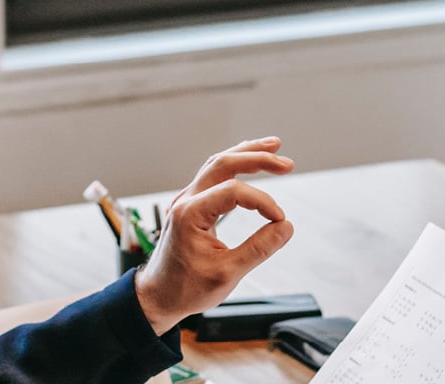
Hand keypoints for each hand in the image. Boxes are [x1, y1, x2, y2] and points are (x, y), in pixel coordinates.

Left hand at [134, 137, 295, 334]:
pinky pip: (213, 175)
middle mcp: (185, 201)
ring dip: (246, 154)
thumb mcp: (227, 274)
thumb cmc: (186, 288)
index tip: (279, 220)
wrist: (157, 296)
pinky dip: (235, 166)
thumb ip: (259, 249)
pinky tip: (250, 161)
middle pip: (223, 163)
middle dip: (257, 158)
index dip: (262, 202)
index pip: (233, 191)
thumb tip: (285, 227)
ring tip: (273, 147)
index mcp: (190, 214)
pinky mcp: (191, 206)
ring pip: (217, 164)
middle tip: (286, 163)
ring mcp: (186, 201)